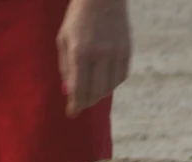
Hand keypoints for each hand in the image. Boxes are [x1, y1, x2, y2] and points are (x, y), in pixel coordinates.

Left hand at [57, 0, 131, 117]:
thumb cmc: (78, 18)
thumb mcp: (64, 39)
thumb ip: (66, 67)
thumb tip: (69, 92)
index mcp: (80, 52)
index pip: (78, 89)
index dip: (75, 104)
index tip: (72, 113)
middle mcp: (99, 54)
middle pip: (95, 92)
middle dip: (86, 102)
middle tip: (81, 104)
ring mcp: (115, 53)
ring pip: (109, 87)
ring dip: (99, 94)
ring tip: (91, 92)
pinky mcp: (127, 50)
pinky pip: (121, 77)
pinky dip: (112, 83)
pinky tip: (104, 81)